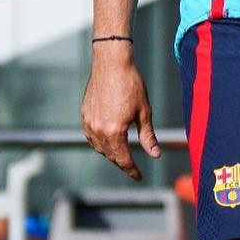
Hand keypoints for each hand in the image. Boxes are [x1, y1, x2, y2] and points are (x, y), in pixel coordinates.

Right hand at [81, 42, 160, 180]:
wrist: (111, 63)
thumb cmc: (131, 84)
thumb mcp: (144, 112)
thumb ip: (148, 136)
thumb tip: (155, 154)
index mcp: (114, 131)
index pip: (123, 159)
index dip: (132, 170)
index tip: (139, 176)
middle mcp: (98, 130)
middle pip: (110, 155)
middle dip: (122, 163)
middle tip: (132, 168)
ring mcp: (88, 122)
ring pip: (99, 148)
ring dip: (110, 154)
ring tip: (121, 155)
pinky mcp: (84, 115)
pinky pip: (91, 136)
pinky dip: (100, 143)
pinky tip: (108, 141)